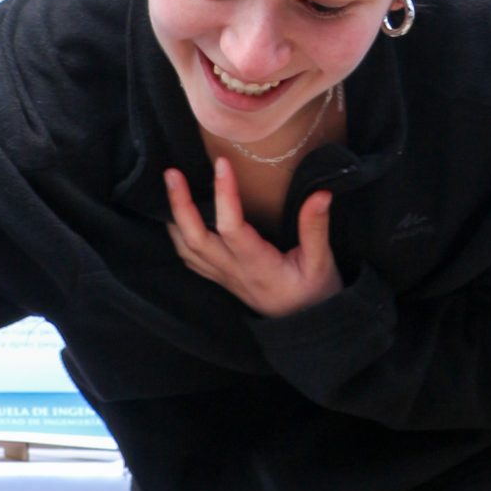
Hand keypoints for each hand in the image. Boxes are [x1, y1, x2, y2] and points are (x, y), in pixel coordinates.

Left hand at [164, 161, 341, 316]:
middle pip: (194, 239)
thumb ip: (315, 229)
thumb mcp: (321, 262)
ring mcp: (223, 276)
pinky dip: (178, 237)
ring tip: (169, 187)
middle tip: (172, 173)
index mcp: (257, 265)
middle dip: (180, 205)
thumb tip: (321, 193)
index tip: (223, 164)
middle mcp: (233, 271)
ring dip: (174, 219)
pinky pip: (190, 259)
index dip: (224, 195)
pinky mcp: (221, 278)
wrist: (304, 327)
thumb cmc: (314, 294)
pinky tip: (176, 217)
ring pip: (186, 250)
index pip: (232, 228)